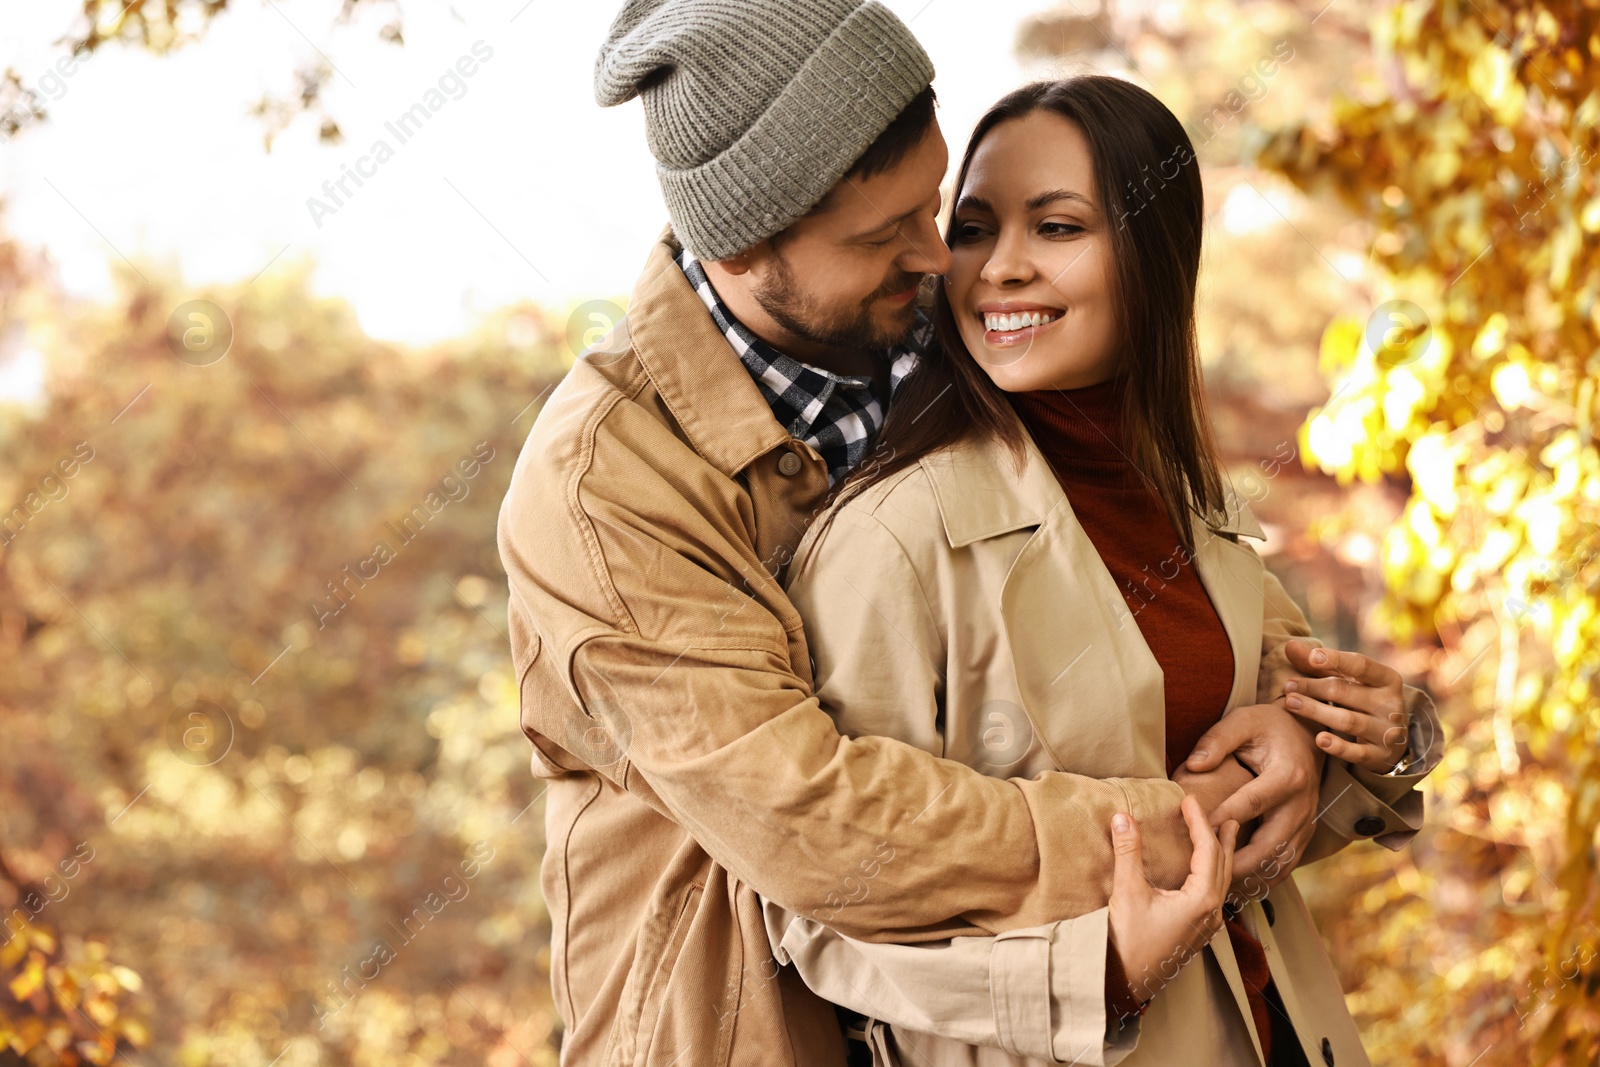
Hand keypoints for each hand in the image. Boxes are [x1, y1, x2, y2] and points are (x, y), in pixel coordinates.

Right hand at [1107, 795, 1238, 1005]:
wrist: (1124, 984)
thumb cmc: (1128, 941)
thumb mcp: (1127, 892)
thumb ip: (1128, 852)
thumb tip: (1123, 817)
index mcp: (1200, 900)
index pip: (1207, 850)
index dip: (1199, 822)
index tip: (1189, 801)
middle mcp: (1210, 912)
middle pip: (1223, 865)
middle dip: (1222, 837)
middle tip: (1224, 814)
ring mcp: (1206, 925)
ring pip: (1222, 881)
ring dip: (1222, 855)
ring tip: (1224, 837)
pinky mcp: (1196, 931)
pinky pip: (1214, 894)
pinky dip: (1214, 873)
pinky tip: (1205, 872)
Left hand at [1182, 701, 1320, 897]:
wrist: (1307, 733)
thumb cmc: (1269, 726)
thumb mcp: (1243, 721)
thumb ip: (1217, 740)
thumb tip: (1193, 765)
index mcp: (1287, 777)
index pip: (1249, 805)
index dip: (1220, 820)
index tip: (1193, 832)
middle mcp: (1302, 805)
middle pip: (1268, 846)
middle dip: (1234, 864)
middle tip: (1200, 876)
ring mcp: (1306, 823)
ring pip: (1279, 862)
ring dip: (1249, 877)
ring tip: (1215, 888)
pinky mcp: (1304, 833)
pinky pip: (1286, 863)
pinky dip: (1263, 876)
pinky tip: (1238, 884)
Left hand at [1276, 640, 1409, 773]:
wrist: (1390, 740)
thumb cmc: (1360, 700)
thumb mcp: (1347, 680)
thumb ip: (1318, 665)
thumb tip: (1290, 645)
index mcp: (1387, 679)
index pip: (1362, 665)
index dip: (1337, 659)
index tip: (1312, 656)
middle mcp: (1391, 704)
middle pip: (1346, 692)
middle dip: (1314, 687)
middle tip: (1288, 686)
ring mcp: (1387, 731)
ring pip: (1348, 721)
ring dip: (1316, 711)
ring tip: (1290, 703)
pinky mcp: (1379, 755)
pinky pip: (1358, 752)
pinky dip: (1339, 747)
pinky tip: (1320, 740)